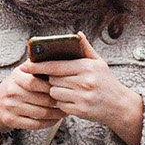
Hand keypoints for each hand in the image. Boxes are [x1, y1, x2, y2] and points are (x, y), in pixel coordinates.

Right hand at [0, 65, 64, 131]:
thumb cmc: (17, 86)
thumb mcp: (23, 72)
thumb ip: (37, 65)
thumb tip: (57, 55)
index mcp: (16, 77)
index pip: (34, 82)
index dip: (51, 86)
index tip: (64, 88)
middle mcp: (11, 91)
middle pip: (41, 99)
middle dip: (58, 102)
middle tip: (69, 102)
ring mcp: (10, 107)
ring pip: (40, 113)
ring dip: (56, 114)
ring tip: (65, 111)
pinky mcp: (11, 120)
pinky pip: (35, 124)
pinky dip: (49, 123)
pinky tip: (56, 120)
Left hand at [23, 33, 143, 144]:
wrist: (119, 106)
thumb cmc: (106, 82)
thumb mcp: (99, 63)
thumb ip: (85, 49)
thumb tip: (77, 34)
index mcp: (86, 67)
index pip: (55, 66)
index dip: (38, 66)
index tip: (25, 66)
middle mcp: (84, 81)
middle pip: (52, 79)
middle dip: (52, 79)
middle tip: (58, 79)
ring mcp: (81, 96)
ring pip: (54, 92)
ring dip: (56, 91)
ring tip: (68, 90)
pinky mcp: (79, 110)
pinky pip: (60, 105)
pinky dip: (62, 102)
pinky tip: (71, 99)